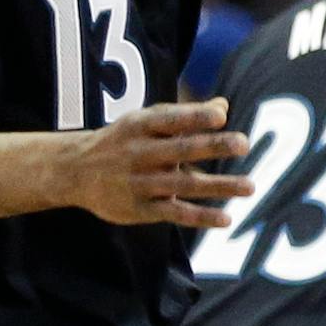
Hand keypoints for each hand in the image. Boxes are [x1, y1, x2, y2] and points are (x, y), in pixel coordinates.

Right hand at [62, 99, 252, 226]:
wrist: (75, 171)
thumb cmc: (122, 141)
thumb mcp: (143, 122)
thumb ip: (183, 117)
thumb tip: (223, 107)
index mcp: (140, 126)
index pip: (170, 119)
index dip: (194, 117)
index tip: (221, 116)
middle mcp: (139, 153)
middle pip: (181, 149)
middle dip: (213, 146)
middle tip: (243, 143)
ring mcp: (140, 183)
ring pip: (184, 185)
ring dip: (219, 186)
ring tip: (250, 186)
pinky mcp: (141, 209)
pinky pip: (175, 214)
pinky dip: (201, 216)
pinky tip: (227, 218)